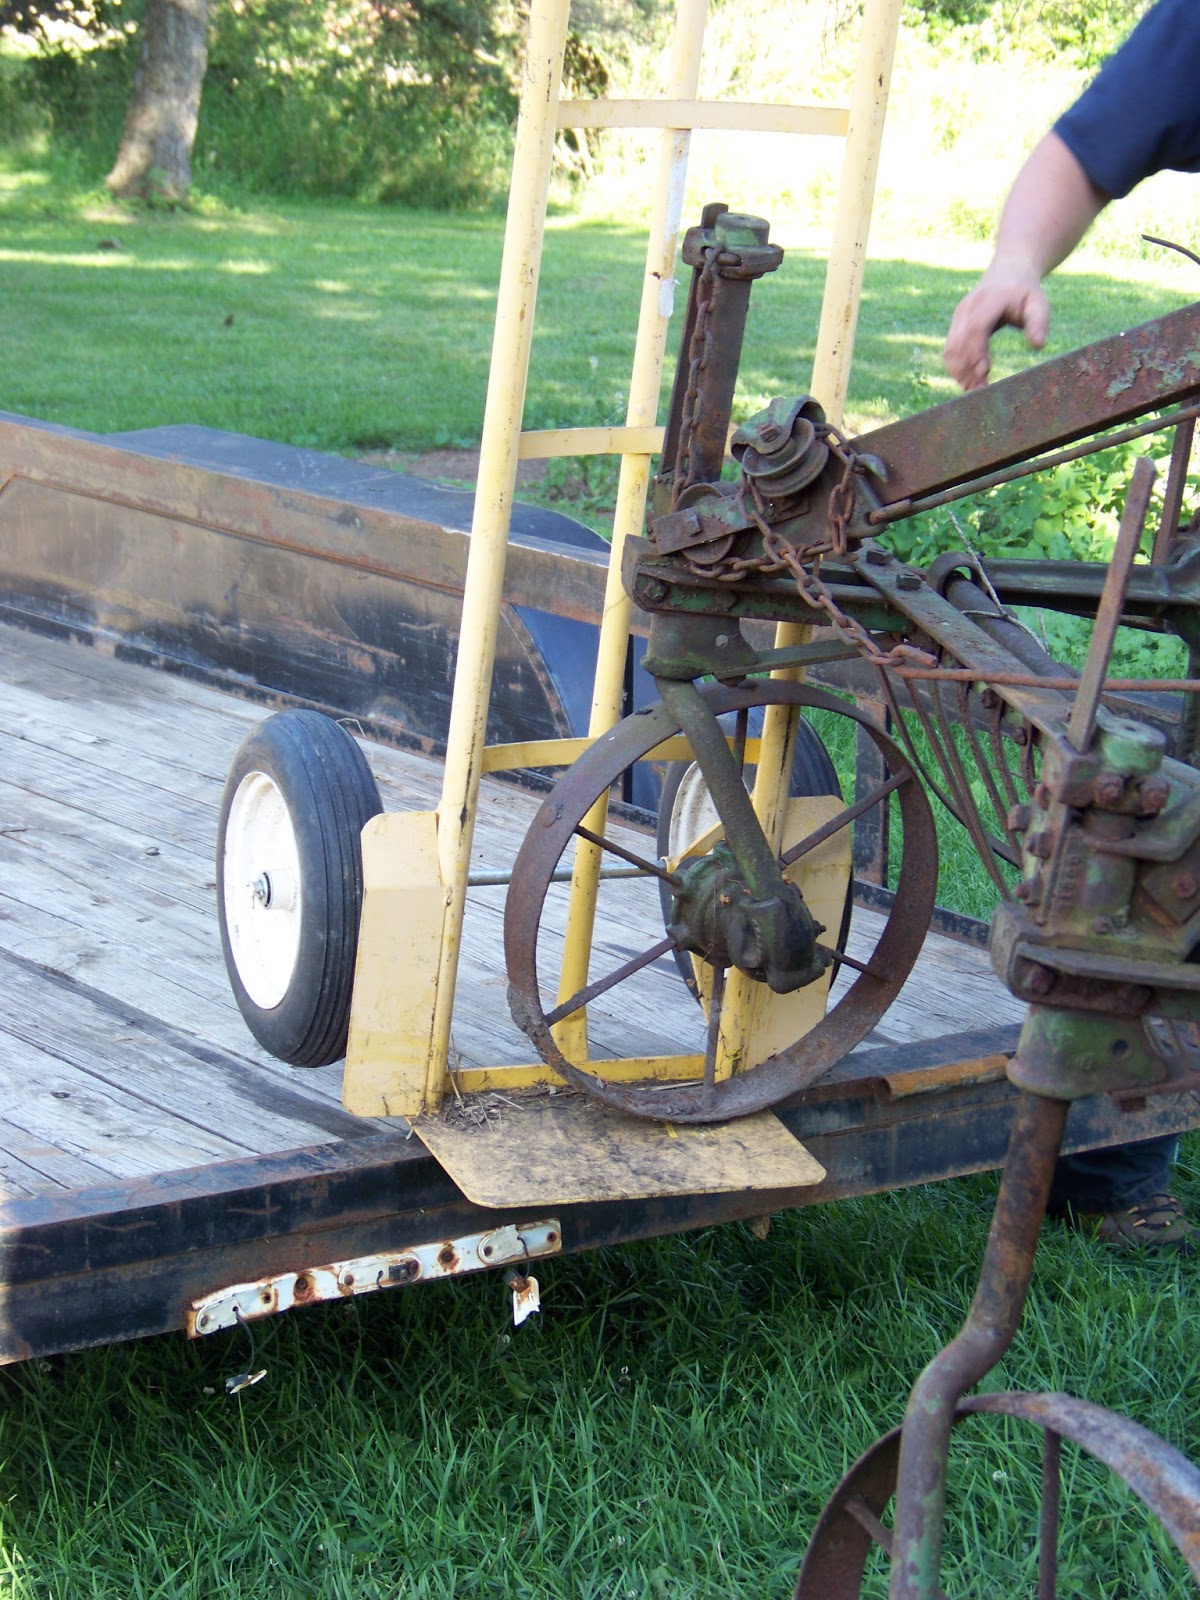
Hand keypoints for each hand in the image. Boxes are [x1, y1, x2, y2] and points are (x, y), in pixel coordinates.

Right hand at [943, 269, 1050, 389]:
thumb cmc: (1026, 293)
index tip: (985, 374)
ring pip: (950, 349)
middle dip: (967, 369)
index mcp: (989, 300)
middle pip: (959, 342)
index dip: (976, 352)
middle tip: (980, 392)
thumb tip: (1038, 346)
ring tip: (974, 390)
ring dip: (959, 372)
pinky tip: (968, 382)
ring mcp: (958, 316)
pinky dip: (956, 368)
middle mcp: (968, 307)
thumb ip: (1039, 323)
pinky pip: (950, 350)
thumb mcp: (1039, 304)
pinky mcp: (955, 325)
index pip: (976, 328)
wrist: (1008, 273)